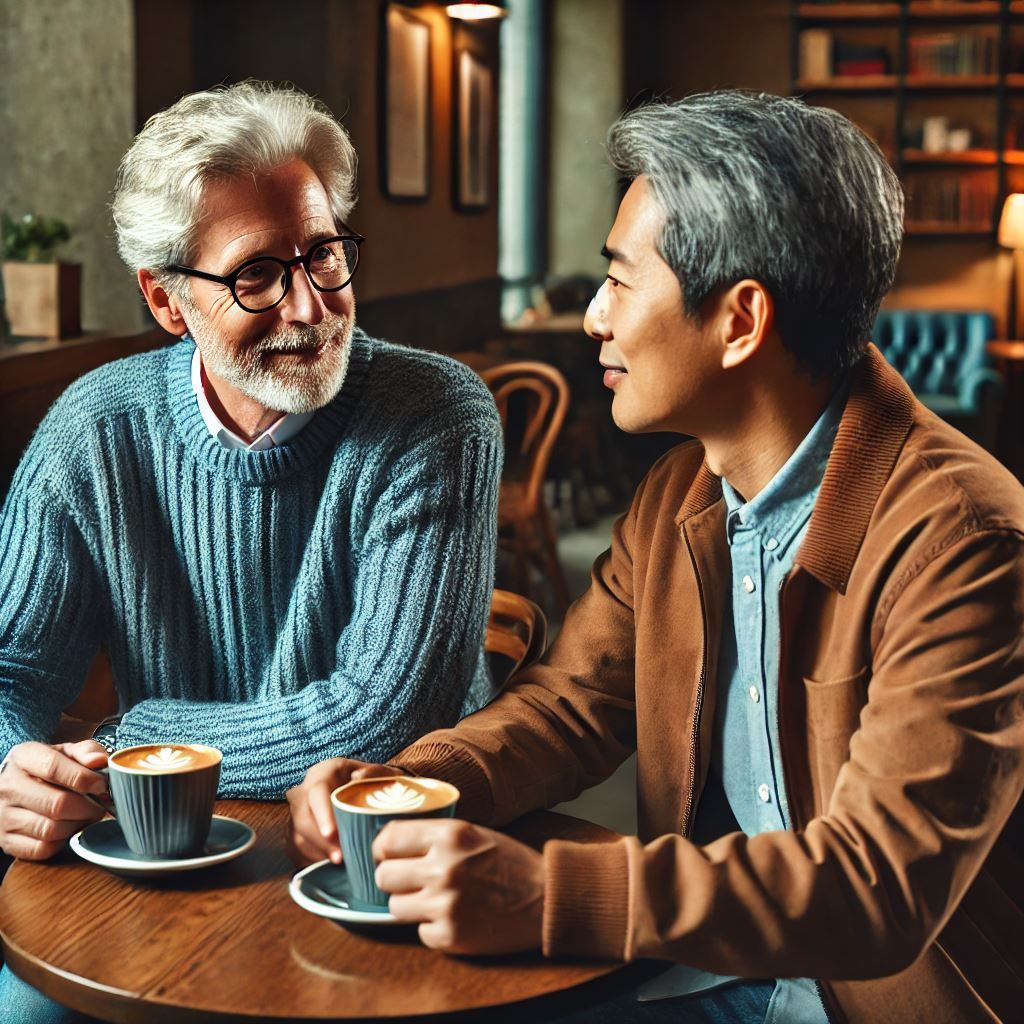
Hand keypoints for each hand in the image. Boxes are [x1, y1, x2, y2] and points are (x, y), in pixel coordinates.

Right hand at [0, 740, 109, 860]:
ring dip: (77, 825)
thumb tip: (99, 761)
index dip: (84, 778)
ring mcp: (4, 816)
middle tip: (101, 805)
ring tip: (87, 816)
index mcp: (23, 757)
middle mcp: (8, 787)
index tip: (102, 785)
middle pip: (56, 804)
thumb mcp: (67, 752)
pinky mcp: (7, 841)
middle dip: (87, 807)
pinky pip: (42, 849)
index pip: (53, 767)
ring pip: (50, 829)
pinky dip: (63, 842)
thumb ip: (86, 751)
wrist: (21, 785)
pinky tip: (70, 829)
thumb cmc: (51, 768)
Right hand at [286, 757, 403, 865]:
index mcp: (323, 773)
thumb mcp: (379, 772)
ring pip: (298, 837)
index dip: (322, 814)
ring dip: (318, 853)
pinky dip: (313, 860)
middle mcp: (304, 791)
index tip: (332, 834)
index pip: (316, 792)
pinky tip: (330, 866)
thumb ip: (374, 773)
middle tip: (340, 858)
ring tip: (340, 864)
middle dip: (321, 842)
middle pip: (303, 819)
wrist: (362, 791)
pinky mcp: (296, 833)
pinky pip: (297, 850)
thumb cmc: (373, 784)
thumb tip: (358, 778)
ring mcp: (297, 813)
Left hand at [374, 819, 543, 954]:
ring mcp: (446, 904)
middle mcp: (444, 868)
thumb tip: (389, 841)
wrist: (546, 898)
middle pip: (384, 876)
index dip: (383, 849)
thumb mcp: (473, 833)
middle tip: (410, 881)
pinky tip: (455, 917)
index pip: (388, 839)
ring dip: (411, 906)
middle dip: (394, 879)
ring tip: (435, 900)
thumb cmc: (509, 862)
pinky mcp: (451, 936)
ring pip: (395, 907)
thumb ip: (434, 836)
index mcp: (450, 835)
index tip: (387, 855)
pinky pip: (420, 932)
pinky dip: (433, 928)